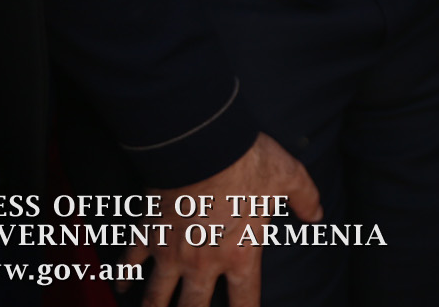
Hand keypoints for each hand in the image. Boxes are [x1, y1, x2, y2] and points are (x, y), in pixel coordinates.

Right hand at [120, 133, 320, 306]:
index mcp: (240, 255)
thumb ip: (305, 199)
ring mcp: (171, 251)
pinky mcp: (148, 232)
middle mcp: (203, 262)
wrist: (203, 146)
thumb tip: (317, 214)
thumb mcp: (289, 177)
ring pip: (157, 296)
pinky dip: (124, 275)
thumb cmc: (249, 163)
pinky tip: (121, 286)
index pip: (244, 302)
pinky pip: (130, 260)